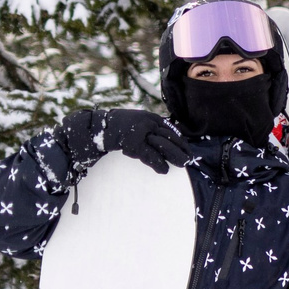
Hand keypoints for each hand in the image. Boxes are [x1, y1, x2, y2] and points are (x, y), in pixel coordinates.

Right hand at [57, 108, 189, 178]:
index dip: (181, 142)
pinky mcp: (133, 143)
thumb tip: (169, 138)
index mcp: (151, 117)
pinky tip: (163, 170)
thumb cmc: (119, 128)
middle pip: (169, 137)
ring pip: (162, 145)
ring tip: (183, 164)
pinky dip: (158, 163)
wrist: (98, 128)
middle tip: (190, 159)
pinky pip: (149, 154)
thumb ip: (152, 129)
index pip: (170, 130)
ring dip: (174, 156)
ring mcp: (140, 132)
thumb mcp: (138, 124)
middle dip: (181, 149)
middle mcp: (148, 122)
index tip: (189, 150)